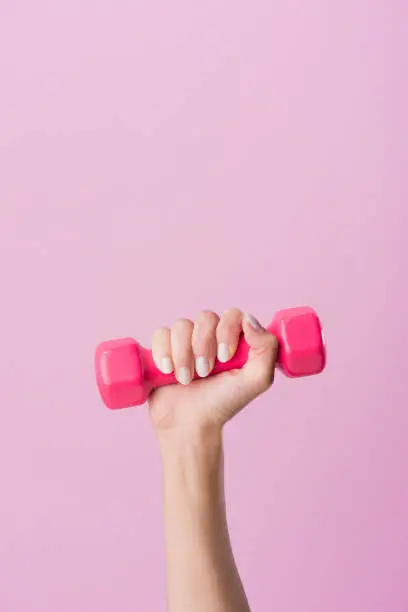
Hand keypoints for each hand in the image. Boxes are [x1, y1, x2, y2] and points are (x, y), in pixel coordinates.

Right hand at [148, 308, 277, 437]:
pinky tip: (168, 371)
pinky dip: (164, 352)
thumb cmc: (224, 403)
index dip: (227, 331)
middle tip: (205, 372)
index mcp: (235, 338)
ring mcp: (186, 340)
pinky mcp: (164, 348)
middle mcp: (210, 335)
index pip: (232, 315)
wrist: (190, 424)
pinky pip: (161, 333)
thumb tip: (249, 319)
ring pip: (182, 325)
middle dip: (203, 346)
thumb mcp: (257, 380)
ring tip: (186, 379)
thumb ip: (267, 348)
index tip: (225, 357)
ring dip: (183, 354)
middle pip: (205, 317)